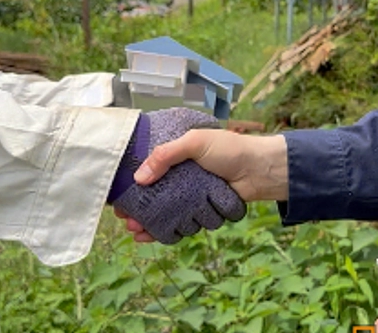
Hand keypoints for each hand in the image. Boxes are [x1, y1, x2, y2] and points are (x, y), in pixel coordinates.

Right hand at [119, 130, 287, 241]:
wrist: (260, 169)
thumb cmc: (230, 149)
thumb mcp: (195, 142)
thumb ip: (166, 155)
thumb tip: (140, 178)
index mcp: (177, 155)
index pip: (148, 169)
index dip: (131, 183)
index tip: (118, 196)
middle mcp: (181, 175)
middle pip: (152, 194)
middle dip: (136, 208)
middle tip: (124, 218)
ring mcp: (191, 194)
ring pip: (164, 211)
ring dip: (148, 222)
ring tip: (135, 229)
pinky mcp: (202, 211)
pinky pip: (180, 223)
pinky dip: (165, 231)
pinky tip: (151, 236)